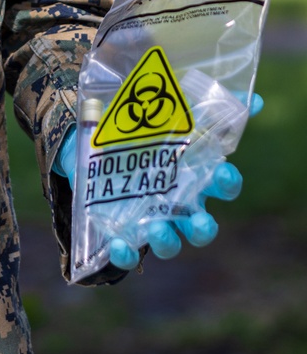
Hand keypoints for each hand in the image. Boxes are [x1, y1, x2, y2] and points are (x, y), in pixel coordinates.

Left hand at [54, 92, 261, 270]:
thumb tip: (256, 100)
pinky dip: (125, 253)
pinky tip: (118, 244)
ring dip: (166, 241)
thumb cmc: (144, 130)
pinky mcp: (122, 227)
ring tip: (157, 229)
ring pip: (169, 242)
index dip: (226, 181)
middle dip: (204, 227)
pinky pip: (129, 251)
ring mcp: (152, 218)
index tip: (222, 171)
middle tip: (202, 221)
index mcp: (195, 175)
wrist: (97, 141)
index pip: (223, 185)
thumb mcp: (168, 111)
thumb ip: (205, 104)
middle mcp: (178, 204)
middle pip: (201, 226)